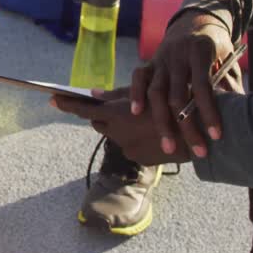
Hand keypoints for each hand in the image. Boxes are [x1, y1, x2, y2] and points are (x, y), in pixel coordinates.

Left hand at [50, 93, 190, 165]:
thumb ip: (116, 96)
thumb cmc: (172, 105)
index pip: (83, 110)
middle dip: (101, 115)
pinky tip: (152, 131)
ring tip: (140, 117)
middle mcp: (117, 134)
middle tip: (109, 107)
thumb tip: (93, 94)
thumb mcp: (144, 94)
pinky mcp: (140, 158)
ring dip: (121, 126)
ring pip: (116, 135)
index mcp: (117, 115)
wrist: (199, 131)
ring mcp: (128, 149)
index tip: (52, 99)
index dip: (67, 105)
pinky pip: (131, 146)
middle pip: (99, 123)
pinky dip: (136, 138)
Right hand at [130, 9, 241, 158]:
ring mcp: (161, 59)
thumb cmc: (216, 46)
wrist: (195, 19)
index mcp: (200, 51)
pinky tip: (136, 114)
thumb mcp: (228, 58)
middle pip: (177, 96)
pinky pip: (138, 77)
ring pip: (156, 92)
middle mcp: (178, 55)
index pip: (203, 86)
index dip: (209, 112)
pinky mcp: (150, 62)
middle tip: (198, 152)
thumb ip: (230, 82)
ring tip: (168, 148)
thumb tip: (239, 113)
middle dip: (187, 127)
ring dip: (161, 122)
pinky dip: (135, 94)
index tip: (217, 135)